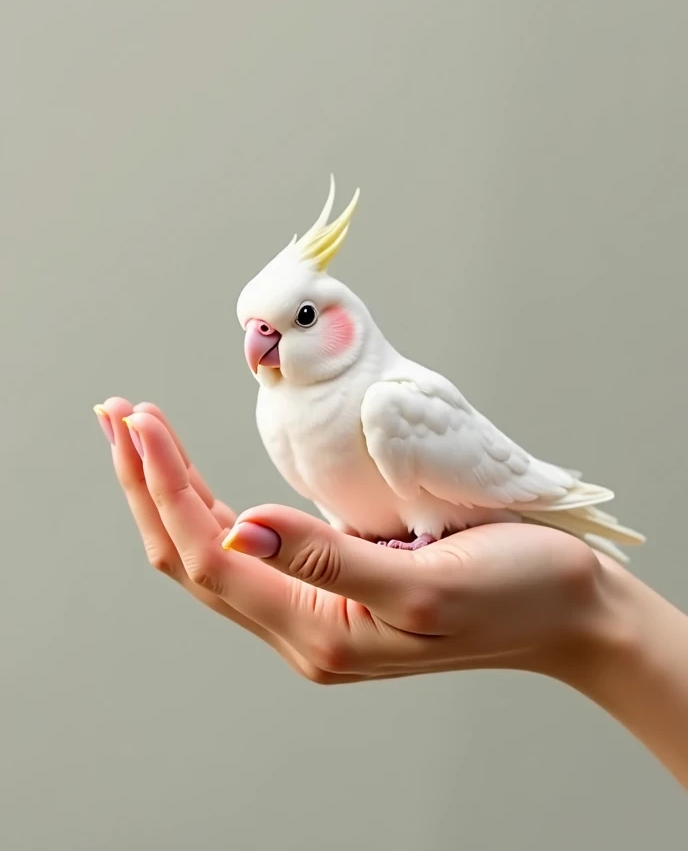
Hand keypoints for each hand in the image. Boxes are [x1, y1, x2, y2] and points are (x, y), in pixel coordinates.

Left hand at [96, 397, 612, 683]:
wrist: (567, 609)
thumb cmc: (514, 591)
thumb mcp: (425, 582)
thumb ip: (329, 561)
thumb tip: (237, 530)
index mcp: (320, 633)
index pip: (210, 556)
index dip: (166, 486)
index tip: (141, 419)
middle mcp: (305, 627)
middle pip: (193, 555)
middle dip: (147, 483)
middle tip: (117, 412)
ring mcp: (315, 610)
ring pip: (213, 551)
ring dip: (170, 489)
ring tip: (138, 430)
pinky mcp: (332, 586)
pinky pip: (249, 548)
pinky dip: (211, 502)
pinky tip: (195, 475)